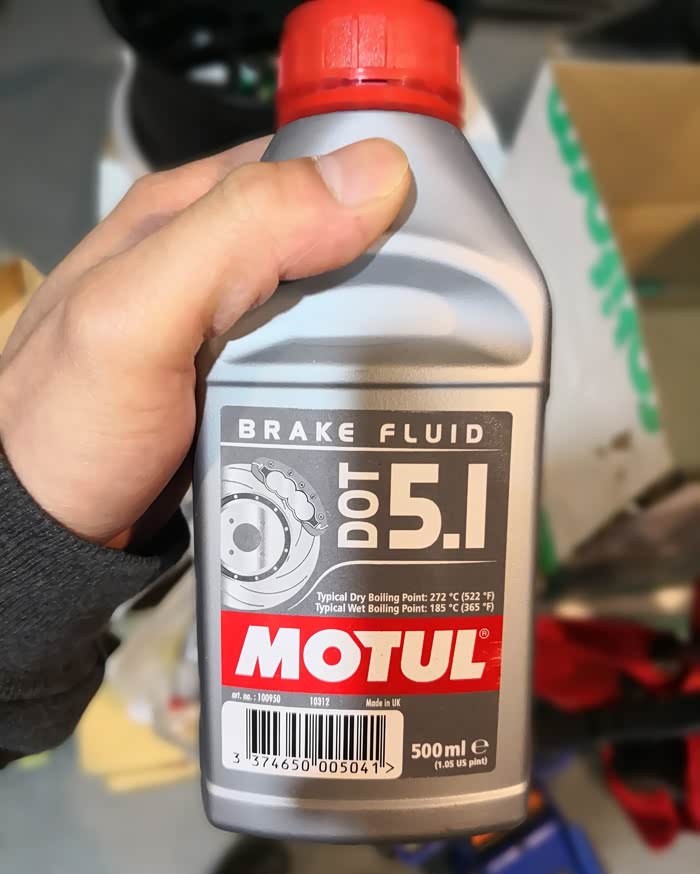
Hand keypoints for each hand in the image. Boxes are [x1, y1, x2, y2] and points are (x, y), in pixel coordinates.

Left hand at [0, 138, 409, 546]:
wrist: (47, 533)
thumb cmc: (69, 425)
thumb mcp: (141, 314)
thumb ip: (241, 234)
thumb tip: (372, 176)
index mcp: (185, 215)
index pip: (305, 165)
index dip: (376, 184)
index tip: (448, 230)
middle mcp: (213, 262)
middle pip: (330, 238)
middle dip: (391, 265)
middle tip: (452, 310)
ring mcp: (232, 328)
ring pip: (331, 304)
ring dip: (379, 325)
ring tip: (433, 357)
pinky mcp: (247, 384)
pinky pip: (317, 361)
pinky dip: (352, 372)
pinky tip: (378, 393)